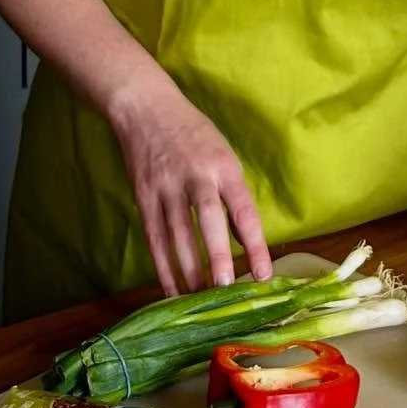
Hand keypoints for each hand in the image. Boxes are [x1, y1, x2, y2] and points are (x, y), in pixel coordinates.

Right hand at [110, 83, 271, 296]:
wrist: (145, 107)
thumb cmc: (193, 134)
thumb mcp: (223, 155)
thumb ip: (234, 198)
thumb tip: (247, 243)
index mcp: (223, 166)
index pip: (243, 210)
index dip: (255, 245)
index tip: (264, 276)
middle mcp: (195, 175)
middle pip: (207, 220)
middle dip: (216, 257)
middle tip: (225, 291)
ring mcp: (165, 186)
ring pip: (177, 235)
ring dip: (188, 271)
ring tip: (199, 300)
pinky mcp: (143, 195)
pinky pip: (153, 237)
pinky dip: (162, 266)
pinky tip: (170, 289)